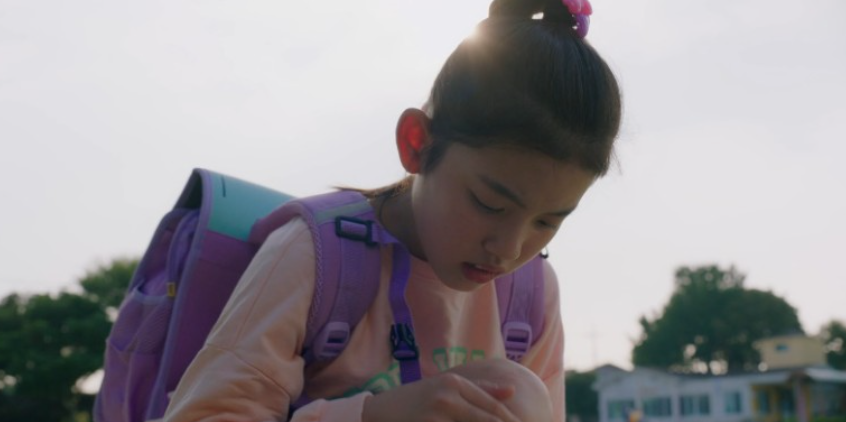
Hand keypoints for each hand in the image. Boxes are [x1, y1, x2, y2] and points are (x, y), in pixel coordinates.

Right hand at [362, 371, 519, 421]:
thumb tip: (512, 391)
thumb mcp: (447, 388)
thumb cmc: (417, 401)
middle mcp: (448, 394)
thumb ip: (480, 389)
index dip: (511, 421)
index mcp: (455, 382)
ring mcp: (436, 411)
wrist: (379, 411)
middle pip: (487, 419)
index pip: (492, 406)